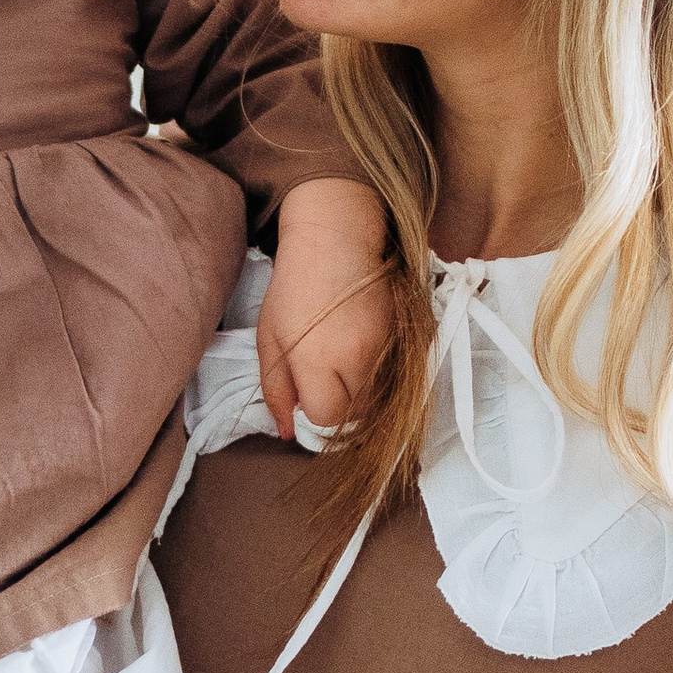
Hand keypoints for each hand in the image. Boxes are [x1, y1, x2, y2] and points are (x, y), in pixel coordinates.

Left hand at [259, 178, 390, 440]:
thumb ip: (276, 390)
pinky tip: (356, 348)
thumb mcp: (269, 340)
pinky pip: (389, 377)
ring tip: (337, 360)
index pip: (324, 419)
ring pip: (374, 400)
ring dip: (356, 393)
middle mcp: (357, 361)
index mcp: (318, 361)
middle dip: (336, 405)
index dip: (311, 411)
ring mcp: (385, 350)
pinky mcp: (402, 339)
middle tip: (319, 375)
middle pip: (353, 416)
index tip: (303, 390)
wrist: (338, 240)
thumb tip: (285, 432)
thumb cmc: (294, 288)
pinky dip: (373, 375)